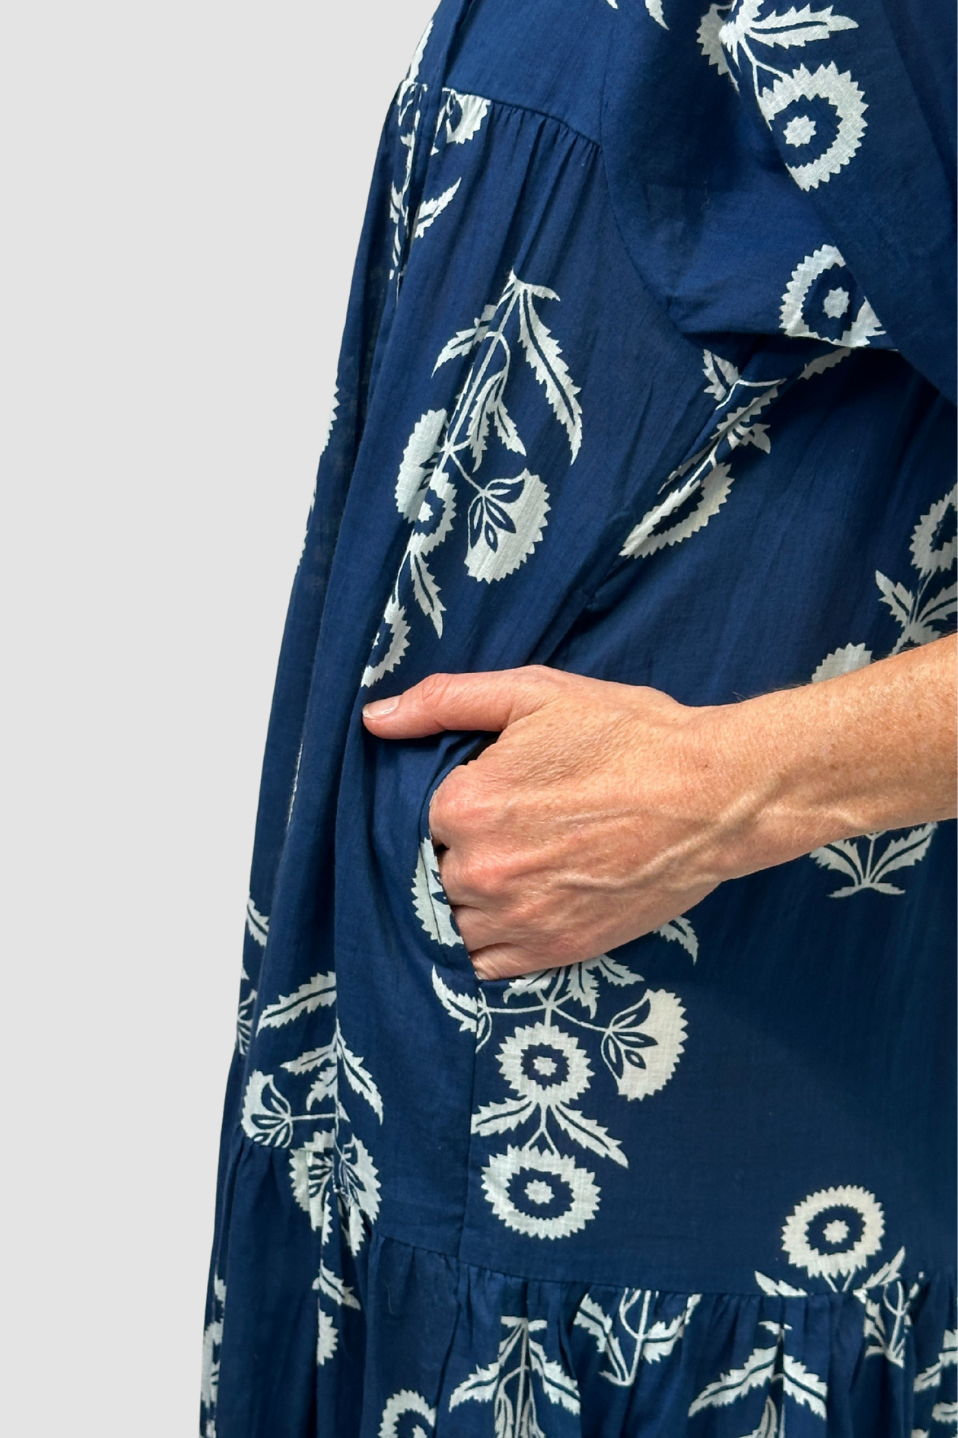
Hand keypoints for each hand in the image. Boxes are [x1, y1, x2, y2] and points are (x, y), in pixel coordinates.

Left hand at [362, 667, 759, 977]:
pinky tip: (505, 913)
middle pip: (427, 871)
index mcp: (466, 805)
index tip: (471, 794)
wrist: (716, 797)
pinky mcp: (553, 952)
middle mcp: (482, 871)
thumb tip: (376, 719)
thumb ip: (446, 701)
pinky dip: (482, 943)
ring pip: (448, 921)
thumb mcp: (536, 694)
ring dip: (461, 900)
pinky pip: (483, 964)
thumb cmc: (629, 736)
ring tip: (504, 869)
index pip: (409, 817)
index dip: (438, 804)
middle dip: (450, 851)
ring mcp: (517, 919)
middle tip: (497, 829)